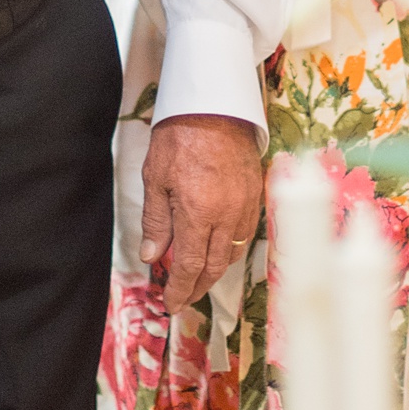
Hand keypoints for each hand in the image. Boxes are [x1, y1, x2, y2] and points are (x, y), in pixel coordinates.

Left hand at [141, 115, 263, 311]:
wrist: (215, 106)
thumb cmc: (180, 137)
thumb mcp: (156, 179)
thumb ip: (156, 221)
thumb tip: (153, 257)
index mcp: (198, 214)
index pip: (191, 267)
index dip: (181, 290)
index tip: (172, 303)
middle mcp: (227, 216)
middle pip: (215, 267)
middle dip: (198, 287)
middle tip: (184, 297)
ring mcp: (245, 206)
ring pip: (233, 254)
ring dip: (215, 271)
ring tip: (198, 277)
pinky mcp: (255, 196)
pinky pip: (246, 234)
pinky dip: (231, 249)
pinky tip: (218, 250)